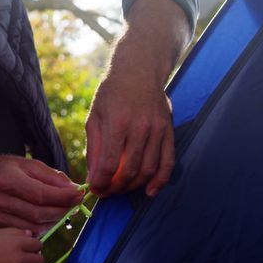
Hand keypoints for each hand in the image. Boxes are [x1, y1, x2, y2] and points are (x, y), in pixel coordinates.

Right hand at [0, 156, 82, 231]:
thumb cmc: (4, 170)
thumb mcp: (27, 164)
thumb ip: (52, 177)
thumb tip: (74, 190)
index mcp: (6, 179)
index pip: (41, 194)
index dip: (63, 197)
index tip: (79, 194)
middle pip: (39, 213)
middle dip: (62, 210)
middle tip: (74, 204)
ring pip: (35, 227)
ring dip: (54, 220)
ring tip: (61, 210)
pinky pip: (26, 232)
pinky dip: (41, 227)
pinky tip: (46, 217)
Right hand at [0, 228, 43, 262]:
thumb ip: (15, 232)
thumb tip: (31, 234)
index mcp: (16, 244)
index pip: (38, 244)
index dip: (33, 244)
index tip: (29, 245)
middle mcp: (19, 258)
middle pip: (40, 259)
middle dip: (35, 257)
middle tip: (25, 256)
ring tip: (17, 262)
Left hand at [86, 0, 189, 197]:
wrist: (139, 70)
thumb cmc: (112, 93)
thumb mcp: (95, 116)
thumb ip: (94, 147)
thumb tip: (93, 176)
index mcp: (116, 123)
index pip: (109, 164)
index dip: (101, 183)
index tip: (95, 190)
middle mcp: (139, 128)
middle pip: (130, 171)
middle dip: (116, 188)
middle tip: (107, 192)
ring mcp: (157, 130)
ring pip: (148, 170)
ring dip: (134, 186)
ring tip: (121, 189)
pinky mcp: (169, 131)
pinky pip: (168, 162)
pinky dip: (160, 181)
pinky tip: (149, 191)